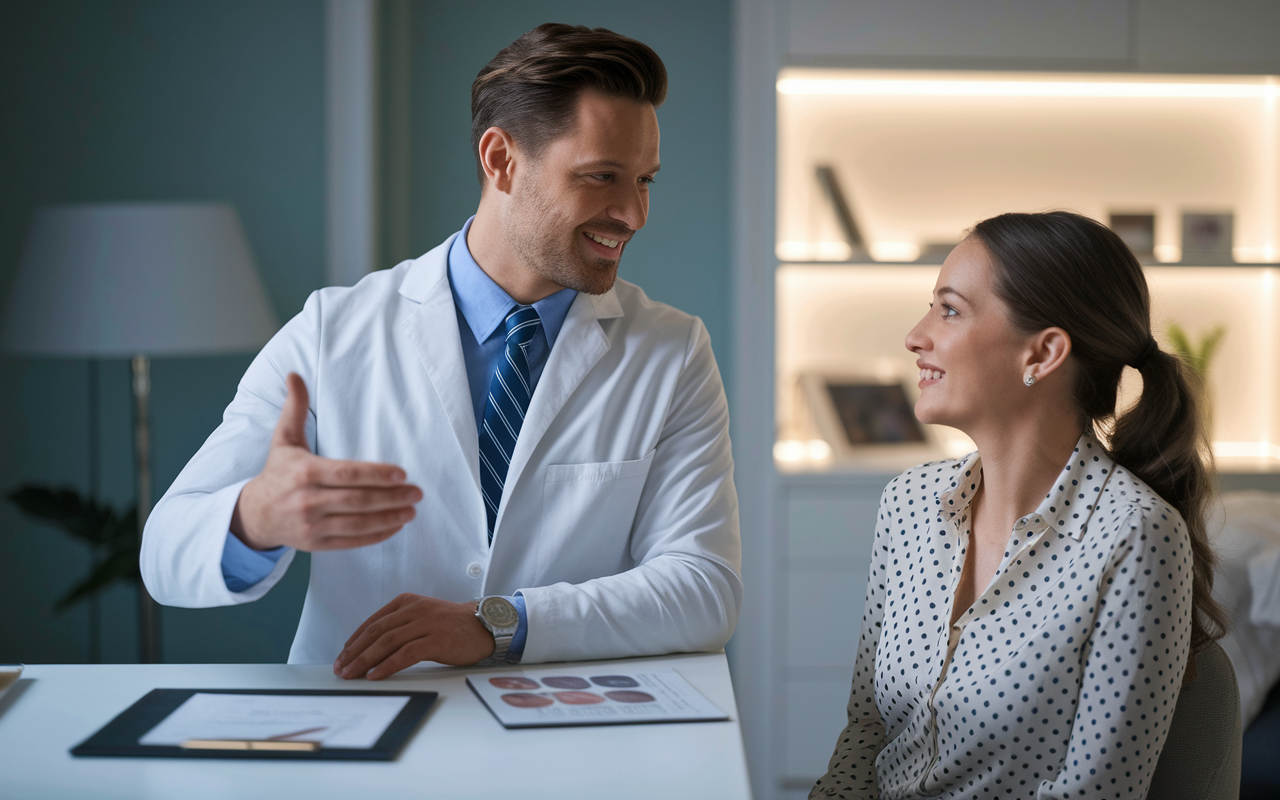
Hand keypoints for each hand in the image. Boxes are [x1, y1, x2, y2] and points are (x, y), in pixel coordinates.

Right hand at [230, 373, 422, 551]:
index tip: (402, 473)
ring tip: (412, 509)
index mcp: (304, 472)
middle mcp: (307, 500)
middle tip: (417, 492)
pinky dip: (376, 535)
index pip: (347, 474)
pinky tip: (396, 526)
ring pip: (358, 523)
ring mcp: (312, 525)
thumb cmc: (277, 472)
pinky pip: (351, 541)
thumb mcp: (283, 439)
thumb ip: (295, 408)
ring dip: (389, 517)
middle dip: (391, 497)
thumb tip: (294, 374)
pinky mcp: (316, 544)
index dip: (376, 474)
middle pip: (357, 500)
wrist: (254, 514)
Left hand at [334, 594, 495, 679]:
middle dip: (355, 652)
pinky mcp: (437, 640)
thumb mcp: (422, 617)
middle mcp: (414, 609)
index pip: (373, 622)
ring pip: (387, 642)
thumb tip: (371, 650)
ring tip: (352, 674)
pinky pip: (405, 654)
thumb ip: (400, 626)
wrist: (484, 626)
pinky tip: (375, 675)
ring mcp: (426, 623)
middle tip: (341, 668)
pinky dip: (387, 666)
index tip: (342, 657)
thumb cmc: (451, 626)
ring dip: (365, 661)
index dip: (354, 641)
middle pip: (376, 632)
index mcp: (407, 601)